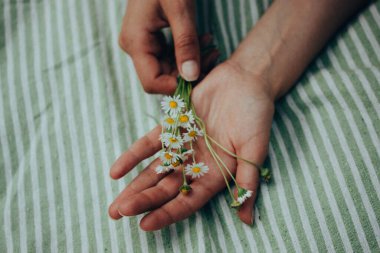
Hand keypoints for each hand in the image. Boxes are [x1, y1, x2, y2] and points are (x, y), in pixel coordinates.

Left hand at [108, 61, 274, 229]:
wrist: (245, 79)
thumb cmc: (255, 114)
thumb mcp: (254, 148)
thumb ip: (246, 180)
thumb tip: (247, 219)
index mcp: (216, 174)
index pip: (188, 200)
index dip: (167, 213)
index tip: (144, 225)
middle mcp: (197, 164)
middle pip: (166, 188)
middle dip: (143, 201)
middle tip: (118, 213)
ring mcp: (183, 146)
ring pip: (155, 170)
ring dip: (135, 186)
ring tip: (114, 204)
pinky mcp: (173, 126)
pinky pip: (149, 144)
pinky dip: (133, 156)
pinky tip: (115, 171)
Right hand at [119, 0, 218, 93]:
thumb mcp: (180, 9)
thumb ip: (186, 44)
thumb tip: (191, 77)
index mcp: (135, 42)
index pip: (152, 82)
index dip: (176, 86)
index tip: (201, 76)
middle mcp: (135, 47)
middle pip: (161, 77)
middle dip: (189, 72)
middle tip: (213, 55)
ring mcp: (142, 44)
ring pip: (168, 68)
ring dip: (191, 62)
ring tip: (210, 45)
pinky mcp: (151, 39)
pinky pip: (169, 56)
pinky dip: (187, 53)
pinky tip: (203, 40)